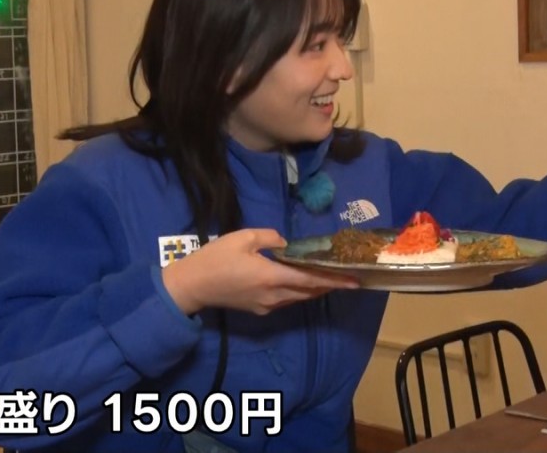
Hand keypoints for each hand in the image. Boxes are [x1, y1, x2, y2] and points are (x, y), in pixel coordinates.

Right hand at [161, 228, 358, 315]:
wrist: (192, 286)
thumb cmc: (216, 258)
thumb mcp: (243, 237)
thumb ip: (271, 238)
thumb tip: (286, 244)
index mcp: (271, 276)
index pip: (311, 280)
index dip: (334, 280)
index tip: (355, 280)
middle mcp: (274, 295)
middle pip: (309, 292)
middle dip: (328, 285)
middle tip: (346, 276)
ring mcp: (266, 305)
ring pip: (298, 298)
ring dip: (314, 289)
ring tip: (328, 277)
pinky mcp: (258, 309)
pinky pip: (286, 301)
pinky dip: (298, 292)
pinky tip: (300, 281)